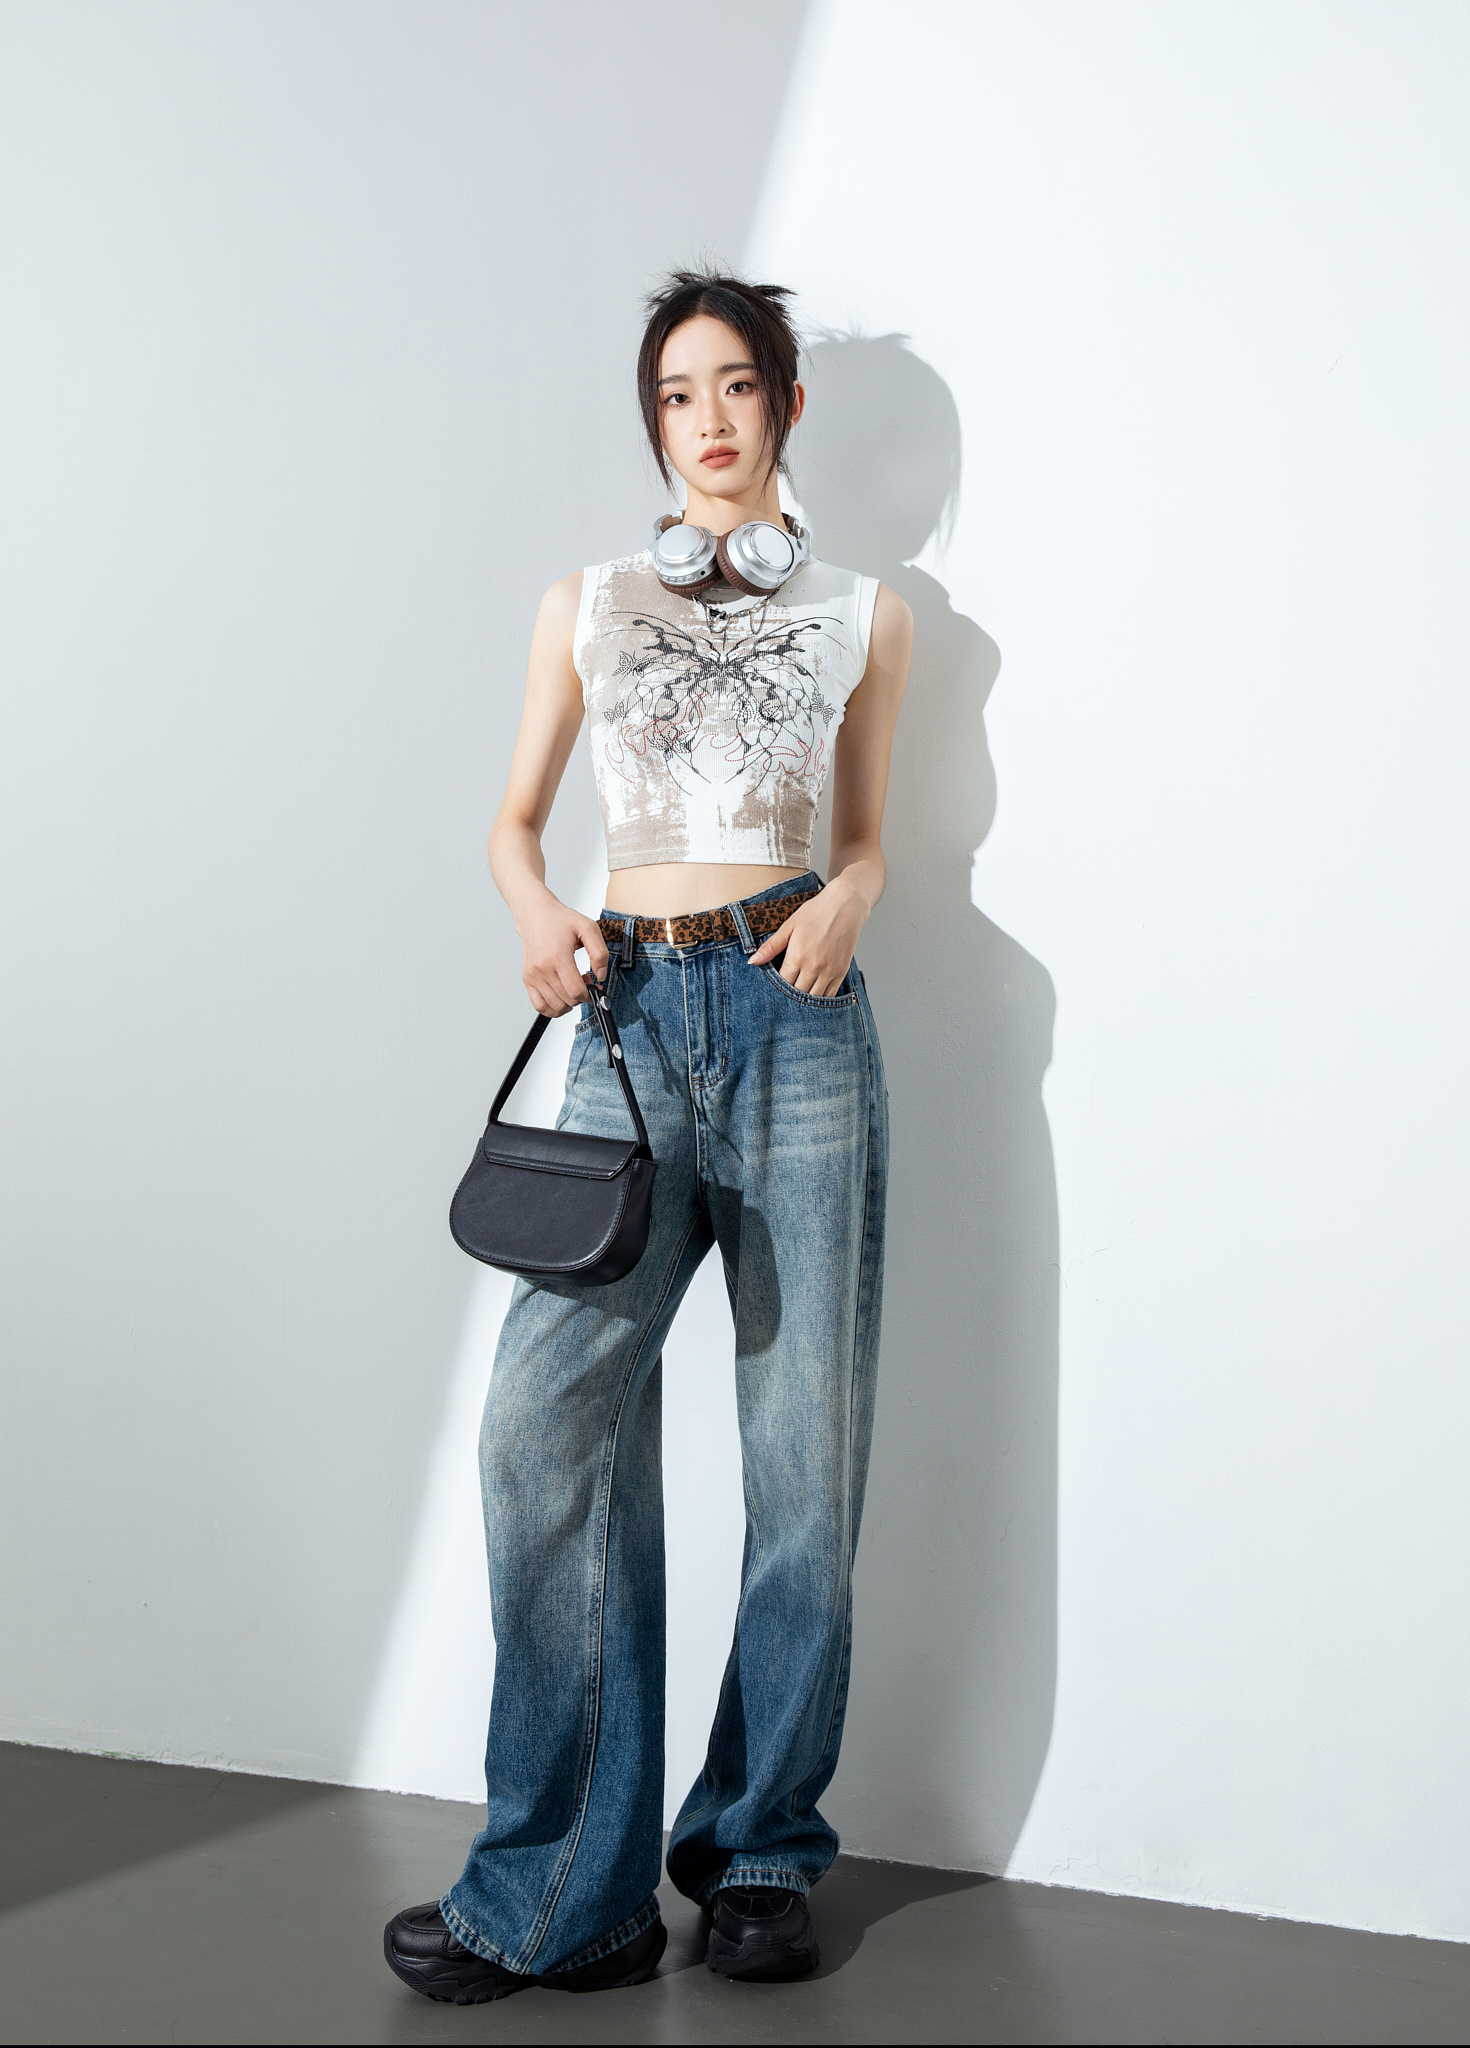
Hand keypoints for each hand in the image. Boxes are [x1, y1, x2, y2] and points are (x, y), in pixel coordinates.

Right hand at [518, 892, 609, 1015]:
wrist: (535, 914)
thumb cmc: (560, 920)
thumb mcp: (588, 928)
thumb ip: (599, 953)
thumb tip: (601, 976)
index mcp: (558, 956)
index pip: (575, 991)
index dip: (589, 995)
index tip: (594, 988)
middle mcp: (542, 968)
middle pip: (566, 1000)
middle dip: (581, 997)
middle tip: (585, 983)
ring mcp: (532, 975)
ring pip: (554, 1006)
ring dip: (569, 1004)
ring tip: (573, 988)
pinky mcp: (527, 979)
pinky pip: (539, 1006)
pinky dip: (553, 1008)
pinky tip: (562, 997)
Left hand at [747, 881, 865, 995]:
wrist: (845, 905)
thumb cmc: (816, 912)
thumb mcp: (789, 926)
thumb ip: (771, 946)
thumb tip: (752, 962)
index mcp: (797, 955)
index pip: (782, 982)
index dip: (776, 987)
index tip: (773, 986)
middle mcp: (814, 966)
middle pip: (797, 993)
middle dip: (789, 996)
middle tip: (783, 995)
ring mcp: (829, 971)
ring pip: (813, 998)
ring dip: (804, 1000)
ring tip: (797, 998)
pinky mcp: (841, 972)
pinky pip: (830, 995)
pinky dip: (821, 999)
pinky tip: (813, 995)